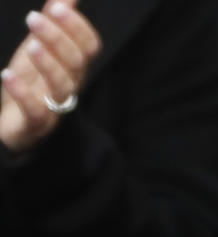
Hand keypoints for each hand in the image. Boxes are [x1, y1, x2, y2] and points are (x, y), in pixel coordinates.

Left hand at [0, 0, 100, 152]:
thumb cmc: (30, 82)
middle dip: (58, 39)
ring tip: (30, 46)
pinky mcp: (35, 124)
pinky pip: (35, 111)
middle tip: (33, 18)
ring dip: (48, 65)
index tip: (57, 8)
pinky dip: (23, 94)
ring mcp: (53, 105)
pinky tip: (7, 76)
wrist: (13, 122)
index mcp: (73, 66)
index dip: (77, 28)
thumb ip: (55, 22)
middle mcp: (69, 85)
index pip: (90, 47)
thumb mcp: (40, 46)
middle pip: (77, 63)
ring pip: (62, 87)